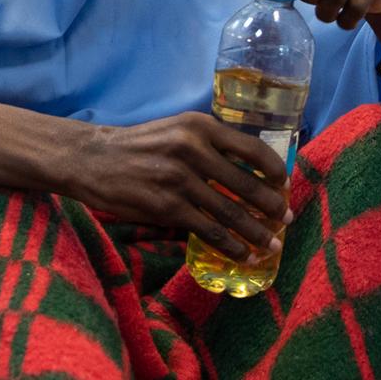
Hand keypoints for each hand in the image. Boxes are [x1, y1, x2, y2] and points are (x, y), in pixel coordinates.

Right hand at [66, 113, 290, 259]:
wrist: (94, 159)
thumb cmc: (140, 145)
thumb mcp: (177, 130)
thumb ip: (210, 144)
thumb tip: (248, 171)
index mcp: (200, 126)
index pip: (251, 148)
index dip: (273, 169)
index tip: (284, 184)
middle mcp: (194, 150)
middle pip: (246, 184)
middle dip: (271, 206)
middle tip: (286, 218)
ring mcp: (181, 180)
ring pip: (230, 212)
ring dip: (256, 231)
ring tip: (270, 243)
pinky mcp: (168, 208)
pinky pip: (209, 231)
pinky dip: (230, 245)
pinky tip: (242, 254)